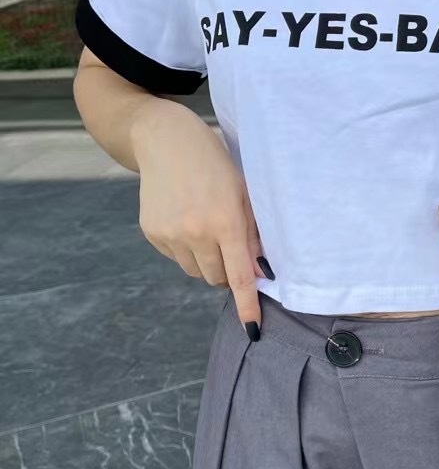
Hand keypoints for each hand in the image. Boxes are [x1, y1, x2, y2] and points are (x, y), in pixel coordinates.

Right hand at [131, 99, 265, 336]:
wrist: (165, 139)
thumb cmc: (215, 165)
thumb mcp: (243, 194)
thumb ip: (252, 235)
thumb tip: (258, 273)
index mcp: (225, 222)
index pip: (238, 277)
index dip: (246, 305)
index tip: (252, 329)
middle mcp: (195, 233)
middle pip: (216, 278)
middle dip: (227, 272)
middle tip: (229, 247)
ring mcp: (169, 234)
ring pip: (195, 271)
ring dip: (206, 261)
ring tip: (205, 227)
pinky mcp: (151, 232)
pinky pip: (175, 257)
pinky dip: (184, 248)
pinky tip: (185, 220)